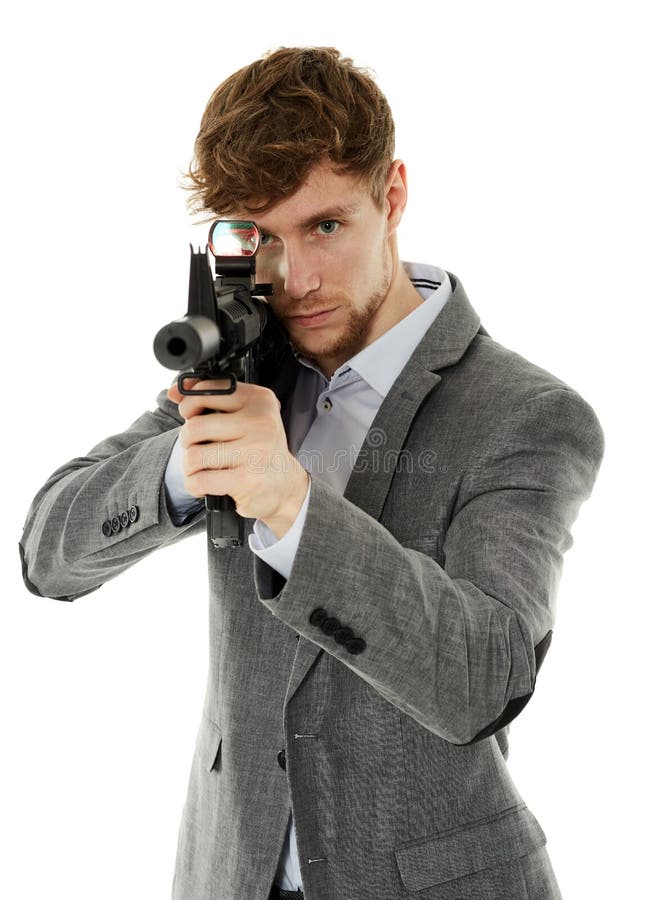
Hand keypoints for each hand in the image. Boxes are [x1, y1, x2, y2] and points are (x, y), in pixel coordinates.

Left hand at [167, 377, 308, 537]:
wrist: (285, 485)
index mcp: (258, 400)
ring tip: (203, 467)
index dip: (188, 405)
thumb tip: (174, 391)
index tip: (191, 415)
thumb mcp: (241, 416)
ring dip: (190, 466)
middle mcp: (260, 422)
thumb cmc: (258, 448)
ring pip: (194, 455)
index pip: (207, 391)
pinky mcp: (247, 480)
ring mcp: (255, 452)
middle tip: (199, 447)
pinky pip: (200, 480)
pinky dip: (194, 484)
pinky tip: (205, 483)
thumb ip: (208, 399)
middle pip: (195, 427)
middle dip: (188, 441)